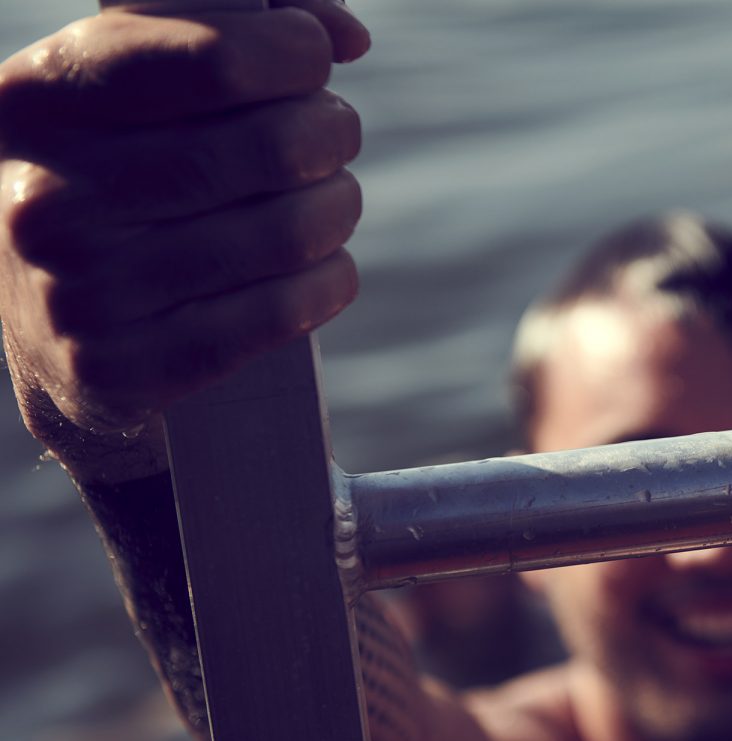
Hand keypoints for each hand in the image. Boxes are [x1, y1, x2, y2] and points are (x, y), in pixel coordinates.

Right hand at [0, 0, 368, 440]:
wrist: (46, 332)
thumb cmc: (113, 176)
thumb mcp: (125, 86)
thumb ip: (222, 28)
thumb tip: (344, 33)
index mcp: (38, 100)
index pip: (213, 60)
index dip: (293, 52)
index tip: (312, 56)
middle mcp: (48, 197)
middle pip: (270, 147)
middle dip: (330, 132)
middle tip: (332, 135)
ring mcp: (83, 293)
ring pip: (289, 232)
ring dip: (337, 206)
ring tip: (329, 199)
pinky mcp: (126, 367)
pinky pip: (283, 311)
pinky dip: (329, 281)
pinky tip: (323, 267)